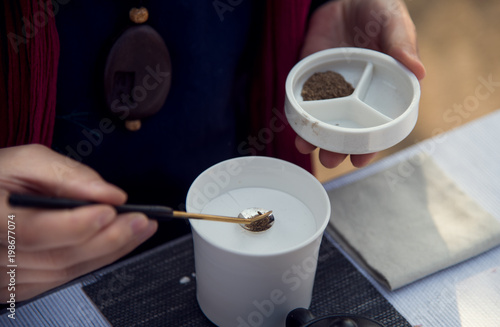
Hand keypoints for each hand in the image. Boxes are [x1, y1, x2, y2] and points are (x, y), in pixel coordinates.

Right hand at [0, 144, 156, 301]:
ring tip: (139, 230)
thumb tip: (110, 194)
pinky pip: (62, 280)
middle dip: (108, 239)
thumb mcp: (26, 161)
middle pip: (56, 257)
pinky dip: (94, 262)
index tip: (111, 211)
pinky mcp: (16, 285)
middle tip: (142, 222)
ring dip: (109, 252)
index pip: (32, 231)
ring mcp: (4, 276)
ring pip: (64, 272)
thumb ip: (68, 175)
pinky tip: (117, 245)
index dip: (76, 224)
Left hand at [297, 0, 425, 167]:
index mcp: (381, 89)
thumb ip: (402, 45)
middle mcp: (355, 94)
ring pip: (322, 119)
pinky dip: (297, 112)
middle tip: (329, 160)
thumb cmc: (378, 10)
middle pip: (345, 129)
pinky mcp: (311, 77)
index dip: (369, 144)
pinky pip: (302, 98)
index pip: (375, 125)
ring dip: (313, 136)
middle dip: (336, 148)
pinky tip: (293, 125)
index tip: (360, 159)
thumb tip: (419, 71)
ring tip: (306, 147)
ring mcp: (331, 87)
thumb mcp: (393, 23)